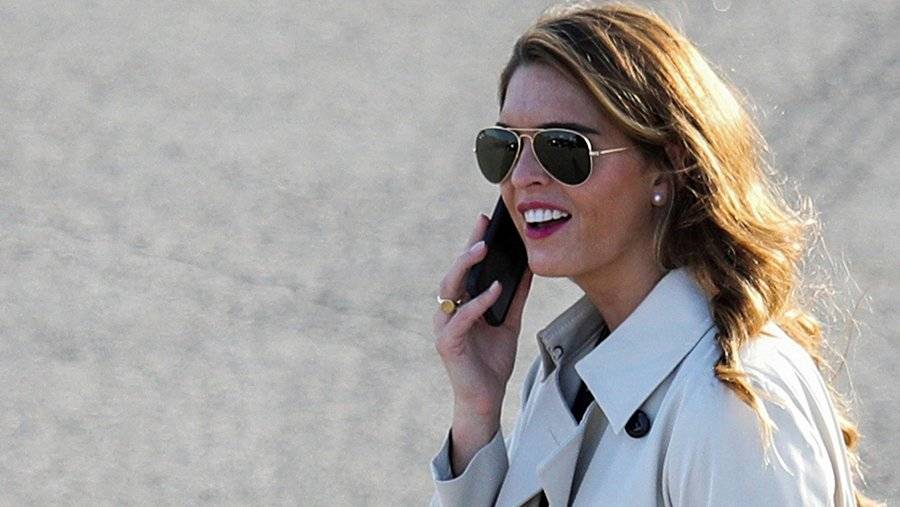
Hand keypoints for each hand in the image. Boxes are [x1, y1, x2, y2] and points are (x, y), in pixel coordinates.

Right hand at [433, 213, 533, 419]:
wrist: (486, 399)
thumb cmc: (492, 362)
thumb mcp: (509, 322)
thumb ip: (515, 296)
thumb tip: (529, 267)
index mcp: (460, 304)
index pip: (465, 268)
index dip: (473, 243)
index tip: (484, 220)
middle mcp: (447, 311)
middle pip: (455, 272)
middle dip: (468, 247)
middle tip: (483, 228)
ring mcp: (444, 326)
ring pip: (449, 288)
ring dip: (466, 267)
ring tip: (484, 249)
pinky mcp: (447, 343)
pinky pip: (461, 316)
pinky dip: (478, 302)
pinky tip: (495, 289)